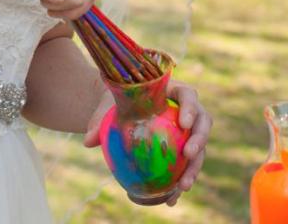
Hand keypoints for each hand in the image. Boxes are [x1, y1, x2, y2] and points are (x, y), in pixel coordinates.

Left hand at [83, 79, 211, 206]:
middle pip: (203, 122)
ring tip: (183, 185)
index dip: (191, 108)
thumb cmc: (116, 100)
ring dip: (195, 167)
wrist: (117, 109)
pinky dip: (180, 181)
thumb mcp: (108, 104)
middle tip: (188, 154)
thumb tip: (87, 141)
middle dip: (199, 139)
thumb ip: (100, 119)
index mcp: (171, 90)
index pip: (188, 95)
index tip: (184, 122)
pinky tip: (171, 198)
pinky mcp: (183, 149)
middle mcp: (185, 110)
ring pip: (199, 148)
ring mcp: (186, 131)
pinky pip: (186, 166)